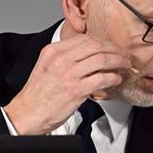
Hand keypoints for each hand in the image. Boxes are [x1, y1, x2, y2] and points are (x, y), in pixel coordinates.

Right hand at [3, 35, 131, 134]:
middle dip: (114, 49)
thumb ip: (65, 58)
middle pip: (96, 46)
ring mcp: (68, 74)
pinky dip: (113, 78)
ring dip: (118, 61)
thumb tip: (89, 55)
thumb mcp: (47, 67)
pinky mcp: (75, 90)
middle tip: (123, 55)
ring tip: (124, 65)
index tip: (111, 47)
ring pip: (102, 60)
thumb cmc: (38, 94)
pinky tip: (116, 79)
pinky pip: (101, 79)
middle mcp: (60, 60)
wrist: (27, 113)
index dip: (102, 42)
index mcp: (53, 51)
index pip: (84, 39)